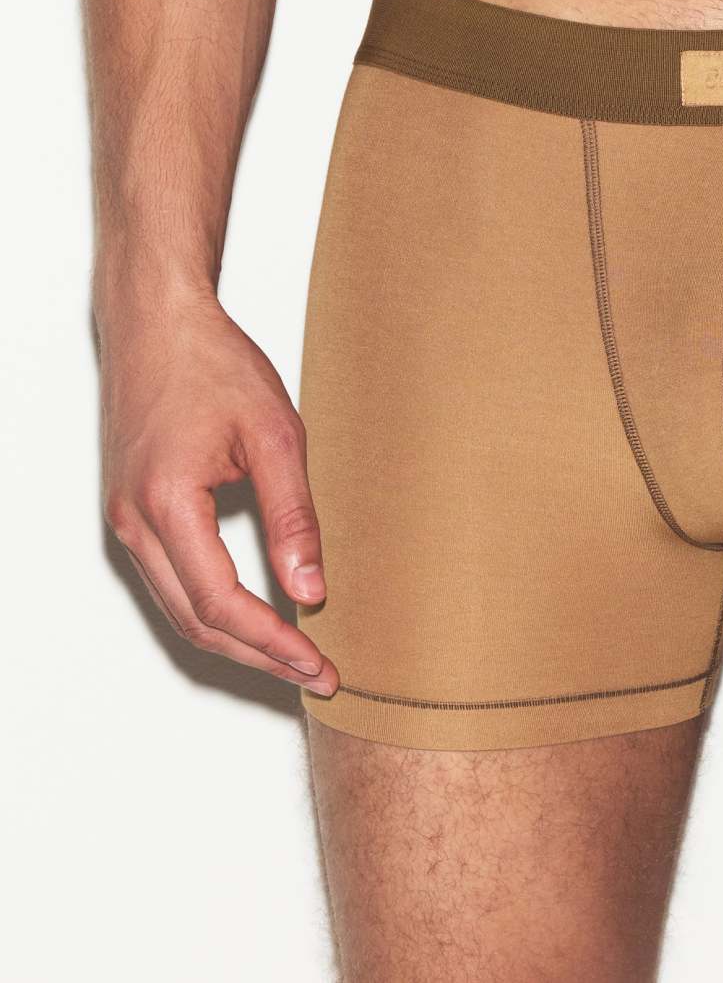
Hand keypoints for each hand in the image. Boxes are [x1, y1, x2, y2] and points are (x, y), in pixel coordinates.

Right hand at [99, 289, 337, 695]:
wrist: (159, 323)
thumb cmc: (213, 365)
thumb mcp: (276, 436)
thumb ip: (293, 517)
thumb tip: (310, 591)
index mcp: (167, 505)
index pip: (222, 604)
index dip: (273, 644)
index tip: (318, 665)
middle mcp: (135, 522)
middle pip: (196, 622)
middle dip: (258, 658)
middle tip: (316, 675)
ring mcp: (127, 519)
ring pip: (179, 608)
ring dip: (236, 640)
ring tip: (293, 657)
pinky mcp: (134, 510)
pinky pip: (171, 581)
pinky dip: (213, 609)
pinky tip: (255, 614)